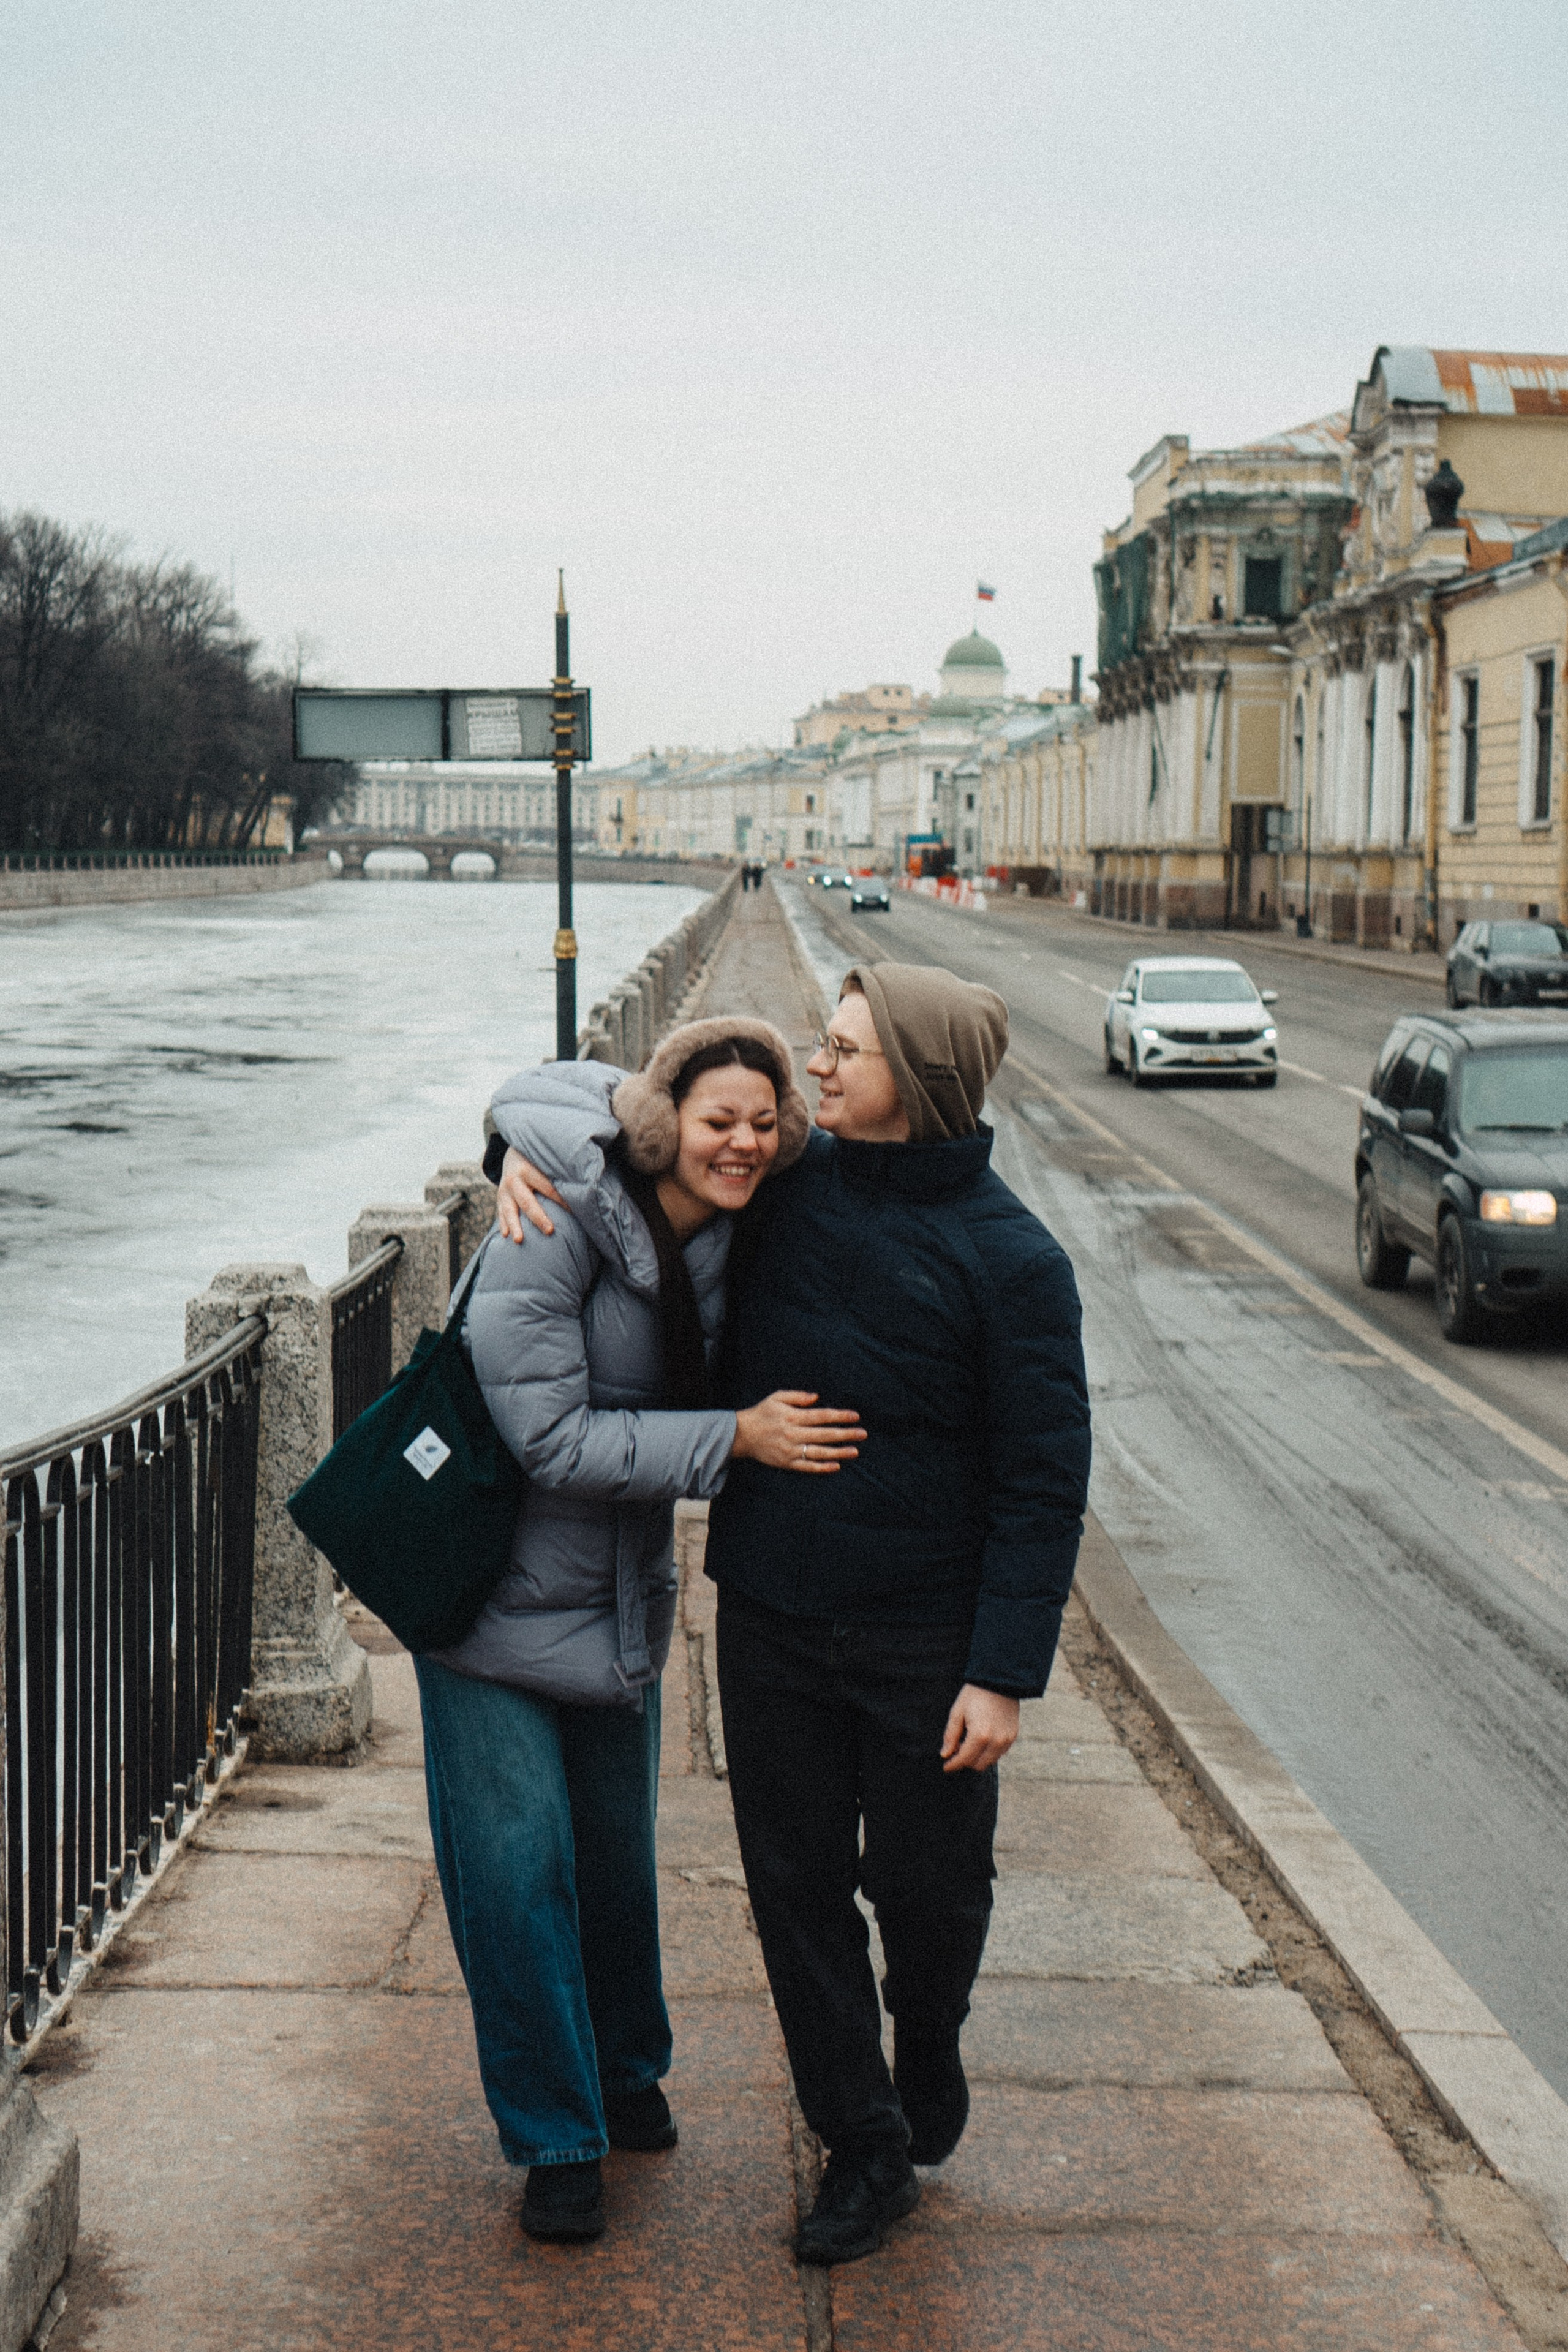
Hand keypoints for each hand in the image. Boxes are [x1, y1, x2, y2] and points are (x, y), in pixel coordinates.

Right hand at [497, 1146, 565, 1240]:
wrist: (513, 1153)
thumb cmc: (537, 1159)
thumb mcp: (544, 1161)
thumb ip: (556, 1172)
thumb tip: (581, 1188)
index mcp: (527, 1169)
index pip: (547, 1188)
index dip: (560, 1200)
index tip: (573, 1212)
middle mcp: (514, 1179)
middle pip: (527, 1202)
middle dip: (538, 1217)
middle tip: (550, 1231)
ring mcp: (504, 1190)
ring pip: (509, 1210)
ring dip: (514, 1226)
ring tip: (518, 1240)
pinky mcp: (499, 1197)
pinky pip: (500, 1212)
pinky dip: (503, 1224)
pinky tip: (506, 1236)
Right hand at [732, 1391, 866, 1473]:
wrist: (742, 1435)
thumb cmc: (762, 1413)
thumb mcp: (777, 1397)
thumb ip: (797, 1396)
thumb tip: (817, 1397)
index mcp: (792, 1416)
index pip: (821, 1416)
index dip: (840, 1416)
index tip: (855, 1416)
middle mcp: (793, 1434)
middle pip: (824, 1434)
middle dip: (845, 1434)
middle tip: (863, 1434)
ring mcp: (790, 1450)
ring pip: (819, 1452)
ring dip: (839, 1452)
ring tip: (855, 1451)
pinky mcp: (787, 1463)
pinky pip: (807, 1467)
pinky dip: (822, 1467)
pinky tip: (836, 1466)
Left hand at [940, 1685, 1019, 1772]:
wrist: (1000, 1680)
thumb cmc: (975, 1694)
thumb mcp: (957, 1712)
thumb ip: (951, 1735)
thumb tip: (945, 1754)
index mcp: (979, 1735)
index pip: (964, 1759)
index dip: (953, 1765)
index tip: (946, 1766)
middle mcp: (995, 1741)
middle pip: (977, 1765)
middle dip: (965, 1762)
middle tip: (956, 1752)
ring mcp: (1006, 1740)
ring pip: (989, 1762)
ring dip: (977, 1758)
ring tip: (968, 1744)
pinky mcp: (1012, 1736)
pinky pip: (999, 1753)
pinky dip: (988, 1752)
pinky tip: (981, 1740)